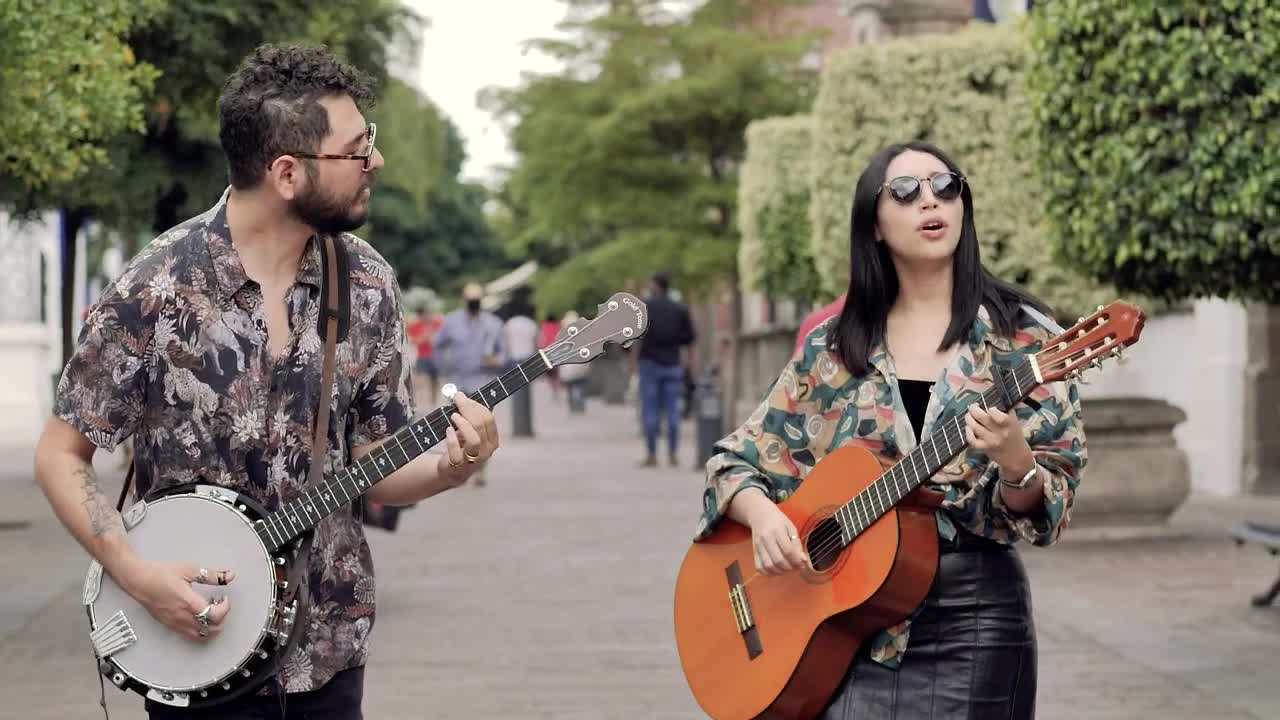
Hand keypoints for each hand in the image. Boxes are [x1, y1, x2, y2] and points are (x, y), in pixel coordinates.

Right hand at [118, 559, 232, 641]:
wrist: (139, 580)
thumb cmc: (159, 574)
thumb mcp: (190, 570)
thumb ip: (212, 575)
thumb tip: (228, 576)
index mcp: (188, 602)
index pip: (214, 616)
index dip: (225, 608)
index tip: (224, 599)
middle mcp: (181, 616)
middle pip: (210, 630)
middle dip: (221, 619)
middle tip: (219, 605)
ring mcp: (174, 623)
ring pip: (200, 636)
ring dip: (210, 626)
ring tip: (209, 611)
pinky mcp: (169, 625)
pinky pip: (188, 635)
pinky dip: (199, 629)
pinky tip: (197, 615)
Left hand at [435, 392, 500, 487]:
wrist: (453, 471)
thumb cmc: (462, 447)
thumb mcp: (471, 432)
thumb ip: (473, 418)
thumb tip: (466, 398)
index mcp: (492, 440)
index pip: (488, 419)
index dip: (476, 405)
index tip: (463, 397)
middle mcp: (486, 451)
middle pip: (481, 426)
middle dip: (468, 409)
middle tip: (457, 400)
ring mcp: (474, 460)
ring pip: (474, 440)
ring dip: (463, 425)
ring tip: (454, 416)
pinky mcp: (458, 467)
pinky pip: (457, 453)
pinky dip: (452, 440)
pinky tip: (448, 430)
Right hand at [746, 502, 808, 575]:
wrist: (760, 515)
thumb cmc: (777, 520)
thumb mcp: (791, 527)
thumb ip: (797, 544)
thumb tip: (803, 560)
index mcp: (777, 530)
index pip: (788, 550)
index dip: (797, 561)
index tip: (802, 564)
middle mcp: (766, 539)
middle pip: (778, 560)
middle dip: (790, 568)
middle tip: (796, 567)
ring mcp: (758, 546)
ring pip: (768, 566)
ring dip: (780, 571)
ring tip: (787, 568)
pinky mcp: (754, 552)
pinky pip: (760, 568)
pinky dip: (769, 573)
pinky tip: (777, 569)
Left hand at [965, 405, 1033, 474]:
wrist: (1018, 457)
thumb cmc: (1014, 435)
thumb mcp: (1014, 421)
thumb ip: (1004, 411)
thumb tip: (989, 398)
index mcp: (1009, 422)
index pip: (995, 413)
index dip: (990, 409)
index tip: (989, 408)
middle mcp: (1001, 432)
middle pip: (981, 417)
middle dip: (973, 409)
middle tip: (972, 407)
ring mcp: (992, 441)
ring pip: (974, 427)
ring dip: (968, 419)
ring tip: (969, 416)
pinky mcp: (986, 449)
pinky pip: (972, 440)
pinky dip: (967, 433)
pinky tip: (968, 428)